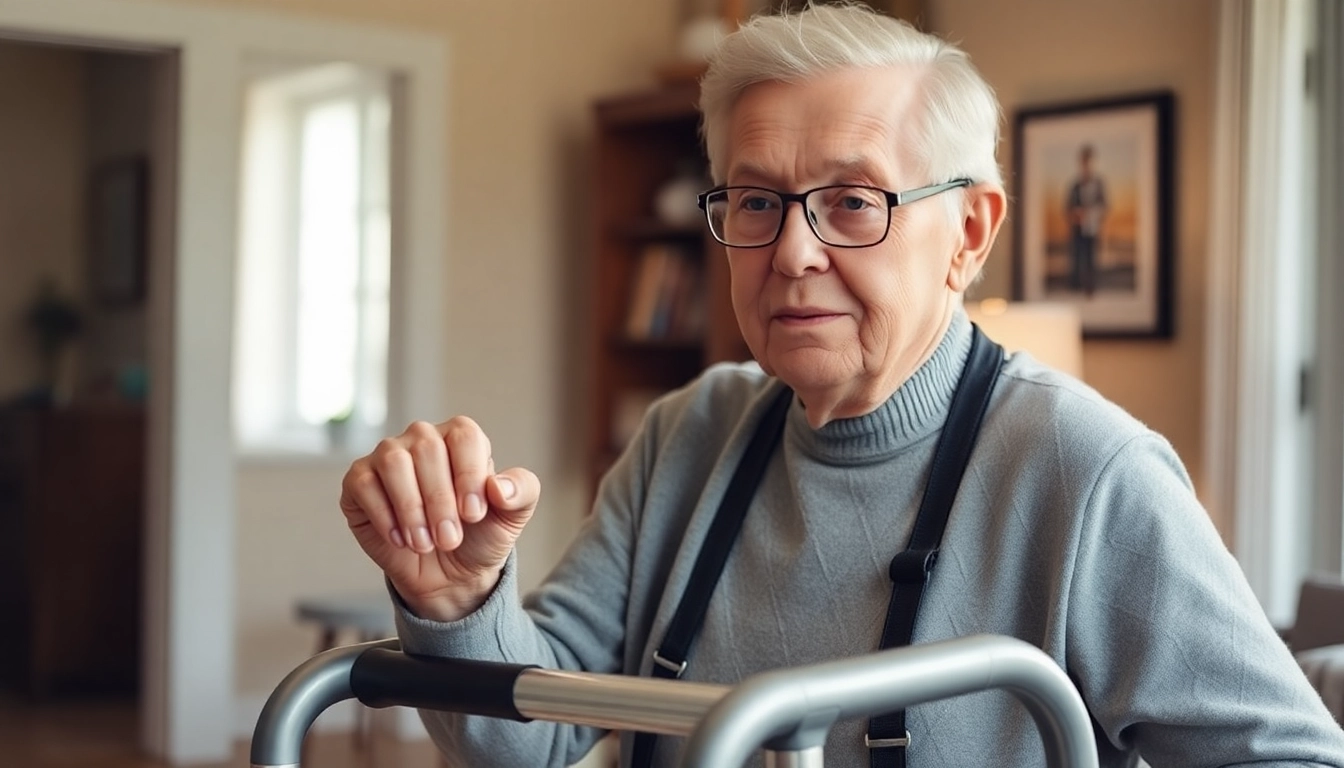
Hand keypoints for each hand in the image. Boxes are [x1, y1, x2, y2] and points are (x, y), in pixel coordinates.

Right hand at [340, 417, 539, 621]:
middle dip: (440, 501)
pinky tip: (401, 540)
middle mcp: (422, 438)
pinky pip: (363, 484)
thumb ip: (521, 492)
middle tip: (450, 540)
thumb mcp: (512, 517)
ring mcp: (387, 457)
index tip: (474, 515)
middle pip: (426, 448)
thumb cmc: (480, 535)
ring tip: (425, 544)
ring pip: (393, 462)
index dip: (468, 474)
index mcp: (460, 437)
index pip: (463, 436)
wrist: (450, 574)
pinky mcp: (359, 481)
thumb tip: (499, 486)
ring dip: (411, 509)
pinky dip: (384, 516)